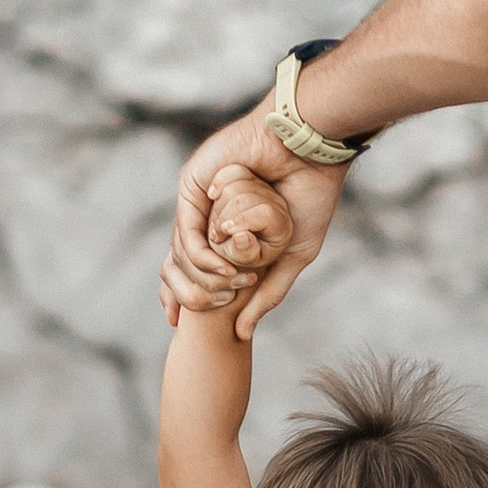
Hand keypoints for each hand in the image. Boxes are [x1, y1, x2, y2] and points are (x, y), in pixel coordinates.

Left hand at [162, 108, 346, 335]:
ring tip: (232, 284)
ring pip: (181, 253)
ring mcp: (197, 199)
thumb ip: (267, 294)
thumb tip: (242, 335)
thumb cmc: (310, 196)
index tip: (180, 324)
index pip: (190, 268)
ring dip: (205, 276)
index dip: (182, 297)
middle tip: (212, 306)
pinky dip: (202, 256)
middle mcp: (204, 214)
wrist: (311, 152)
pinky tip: (224, 265)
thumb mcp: (291, 257)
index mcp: (223, 228)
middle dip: (189, 294)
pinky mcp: (192, 185)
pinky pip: (186, 233)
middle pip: (176, 265)